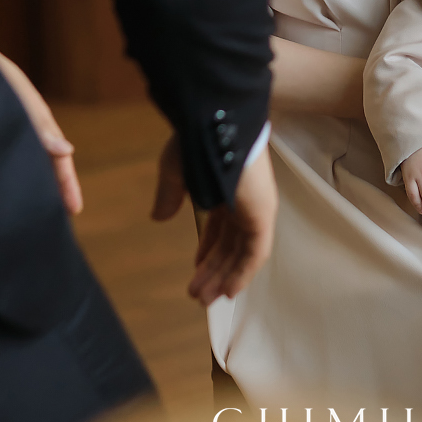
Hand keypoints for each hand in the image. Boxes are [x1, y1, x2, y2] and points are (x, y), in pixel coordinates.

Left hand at [0, 41, 81, 213]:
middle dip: (50, 191)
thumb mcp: (15, 94)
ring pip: (20, 163)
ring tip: (28, 214)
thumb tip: (66, 151)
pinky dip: (5, 175)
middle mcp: (20, 127)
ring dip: (27, 185)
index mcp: (35, 119)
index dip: (66, 184)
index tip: (74, 211)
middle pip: (41, 165)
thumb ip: (38, 123)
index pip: (58, 158)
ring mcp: (0, 130)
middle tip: (53, 222)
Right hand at [150, 134, 279, 304]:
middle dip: (213, 271)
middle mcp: (244, 201)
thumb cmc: (195, 140)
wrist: (213, 121)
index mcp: (226, 189)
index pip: (220, 227)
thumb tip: (159, 217)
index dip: (207, 250)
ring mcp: (255, 209)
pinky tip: (228, 292)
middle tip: (197, 294)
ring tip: (204, 299)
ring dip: (223, 278)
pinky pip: (255, 253)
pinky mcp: (261, 215)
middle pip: (230, 244)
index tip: (195, 269)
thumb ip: (170, 196)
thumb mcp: (175, 173)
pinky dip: (242, 274)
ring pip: (242, 253)